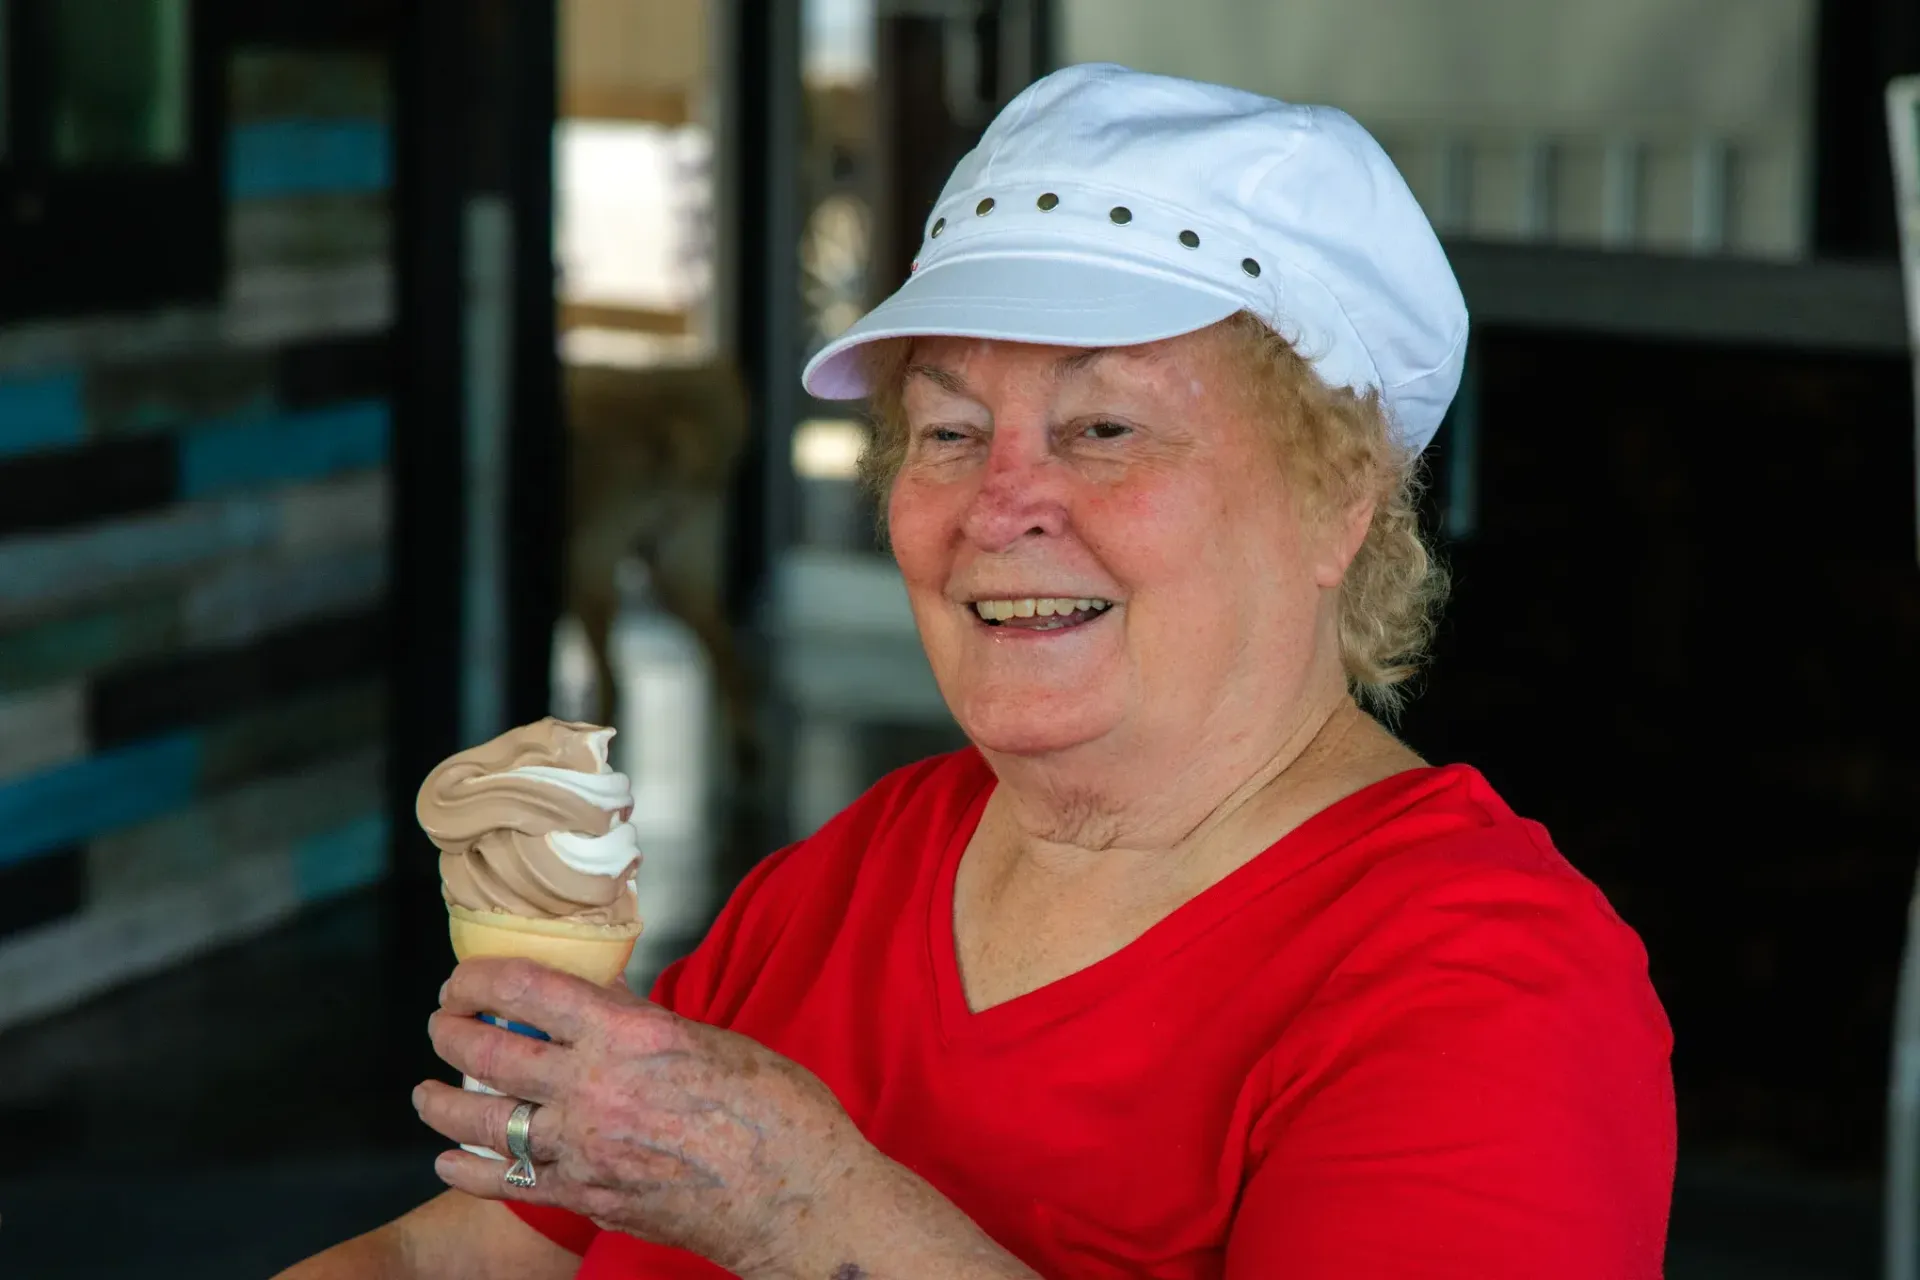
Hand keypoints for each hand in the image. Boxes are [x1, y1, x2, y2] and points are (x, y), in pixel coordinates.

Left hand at [415, 958, 876, 1276]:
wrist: (797, 1197)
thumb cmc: (776, 1112)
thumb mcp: (711, 1040)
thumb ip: (646, 1024)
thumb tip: (603, 1004)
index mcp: (630, 1034)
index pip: (529, 991)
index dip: (480, 978)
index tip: (463, 977)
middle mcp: (596, 1088)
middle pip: (491, 1053)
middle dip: (451, 1032)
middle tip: (441, 1024)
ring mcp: (587, 1148)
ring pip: (486, 1120)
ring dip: (442, 1103)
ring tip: (427, 1093)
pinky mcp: (589, 1197)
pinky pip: (508, 1182)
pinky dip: (469, 1171)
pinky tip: (449, 1161)